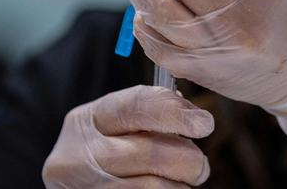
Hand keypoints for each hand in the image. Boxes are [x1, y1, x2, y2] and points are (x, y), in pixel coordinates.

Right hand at [42, 85, 212, 187]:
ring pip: (154, 186)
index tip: (204, 123)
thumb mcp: (108, 125)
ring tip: (184, 179)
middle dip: (188, 157)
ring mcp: (89, 188)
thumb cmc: (99, 151)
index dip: (174, 112)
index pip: (135, 106)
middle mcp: (81, 155)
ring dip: (180, 183)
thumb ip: (144, 112)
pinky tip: (167, 188)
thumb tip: (191, 114)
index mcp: (87, 120)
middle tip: (200, 165)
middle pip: (150, 152)